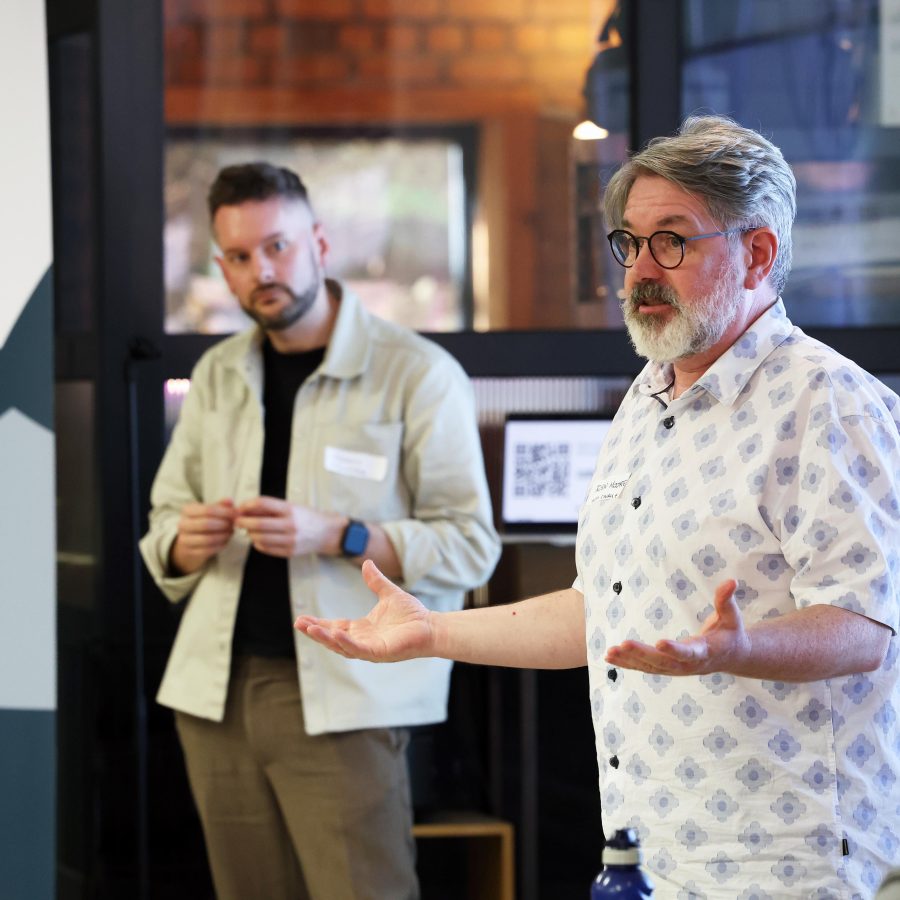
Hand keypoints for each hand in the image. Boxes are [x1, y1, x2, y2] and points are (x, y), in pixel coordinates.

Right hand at [170, 498, 235, 574]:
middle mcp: (183, 524)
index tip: (235, 514)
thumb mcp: (209, 511)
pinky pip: (208, 550)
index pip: (207, 510)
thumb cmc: (202, 522)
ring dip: (223, 536)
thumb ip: (220, 505)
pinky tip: (226, 541)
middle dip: (224, 524)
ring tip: (230, 532)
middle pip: (206, 524)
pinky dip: (220, 545)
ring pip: (207, 539)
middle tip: (233, 524)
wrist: (189, 541)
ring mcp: (185, 539)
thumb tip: (229, 501)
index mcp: (187, 510)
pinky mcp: (190, 552)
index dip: (224, 512)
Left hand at [235, 497, 338, 557]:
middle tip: (237, 521)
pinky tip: (259, 539)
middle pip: (259, 524)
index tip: (240, 508)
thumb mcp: (291, 507)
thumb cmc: (306, 517)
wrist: (326, 533)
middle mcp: (290, 524)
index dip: (248, 505)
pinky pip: (266, 549)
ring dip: (250, 534)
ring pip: (260, 538)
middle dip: (243, 522)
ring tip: (249, 530)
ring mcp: (290, 540)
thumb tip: (246, 509)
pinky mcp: (290, 552)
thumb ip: (270, 508)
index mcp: (290, 509)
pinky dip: (258, 544)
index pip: (264, 503)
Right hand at [295, 560, 434, 661]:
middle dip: (316, 632)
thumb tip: (366, 562)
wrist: (431, 626)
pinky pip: (360, 649)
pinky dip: (346, 643)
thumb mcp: (388, 594)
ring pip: (342, 646)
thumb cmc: (412, 614)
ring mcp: (371, 649)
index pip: (335, 627)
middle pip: (333, 638)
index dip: (319, 623)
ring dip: (325, 638)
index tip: (302, 619)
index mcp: (363, 629)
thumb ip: (376, 581)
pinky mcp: (380, 653)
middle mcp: (363, 641)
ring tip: (310, 629)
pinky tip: (335, 634)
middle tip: (299, 624)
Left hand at [605, 579, 749, 675]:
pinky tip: (609, 657)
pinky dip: (627, 664)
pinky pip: (645, 668)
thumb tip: (731, 581)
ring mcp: (677, 669)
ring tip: (610, 652)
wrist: (731, 657)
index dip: (675, 649)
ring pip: (651, 667)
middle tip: (622, 644)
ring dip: (629, 660)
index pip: (689, 653)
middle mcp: (689, 664)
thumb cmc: (730, 632)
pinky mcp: (667, 668)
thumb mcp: (732, 616)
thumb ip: (726, 600)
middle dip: (642, 654)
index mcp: (705, 651)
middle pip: (663, 662)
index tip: (659, 642)